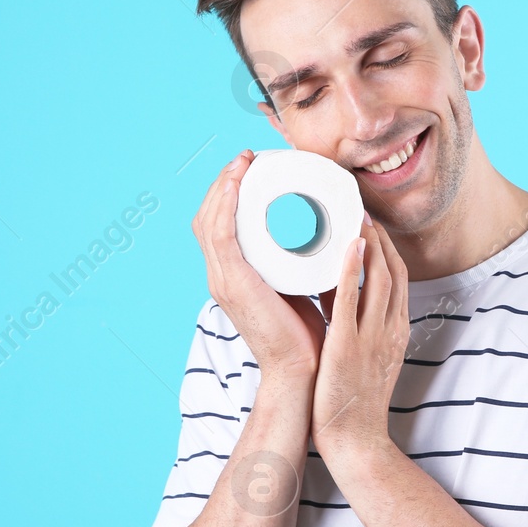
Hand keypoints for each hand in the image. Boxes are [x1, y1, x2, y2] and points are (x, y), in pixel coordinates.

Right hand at [191, 150, 336, 383]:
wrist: (302, 369)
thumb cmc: (304, 334)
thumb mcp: (295, 288)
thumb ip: (296, 265)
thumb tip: (320, 237)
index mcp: (231, 276)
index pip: (215, 225)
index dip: (227, 193)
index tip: (250, 168)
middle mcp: (220, 276)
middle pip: (207, 216)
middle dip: (224, 181)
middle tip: (248, 158)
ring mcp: (223, 280)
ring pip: (210, 219)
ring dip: (225, 185)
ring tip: (245, 162)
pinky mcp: (233, 283)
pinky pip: (221, 235)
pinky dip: (226, 205)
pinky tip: (238, 183)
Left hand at [311, 214, 409, 454]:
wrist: (356, 441)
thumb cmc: (355, 402)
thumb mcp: (370, 358)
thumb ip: (361, 327)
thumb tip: (342, 298)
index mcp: (396, 331)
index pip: (398, 279)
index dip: (388, 248)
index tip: (372, 226)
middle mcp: (390, 329)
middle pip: (393, 272)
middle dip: (381, 238)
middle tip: (361, 209)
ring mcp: (372, 337)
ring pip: (379, 279)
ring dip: (370, 244)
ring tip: (355, 216)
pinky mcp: (348, 346)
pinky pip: (352, 301)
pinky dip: (352, 270)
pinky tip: (347, 246)